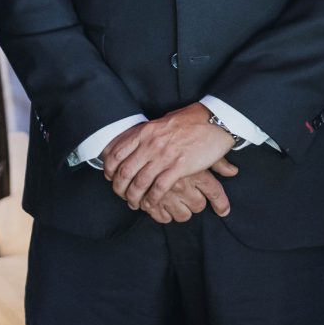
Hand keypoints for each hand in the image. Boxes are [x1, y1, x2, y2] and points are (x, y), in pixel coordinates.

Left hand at [102, 106, 238, 220]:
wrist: (214, 120)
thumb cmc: (189, 121)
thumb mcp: (161, 123)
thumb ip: (147, 135)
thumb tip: (135, 142)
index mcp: (144, 132)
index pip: (116, 154)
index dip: (110, 170)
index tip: (110, 178)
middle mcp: (150, 144)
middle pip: (125, 171)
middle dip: (120, 188)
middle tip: (121, 195)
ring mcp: (164, 156)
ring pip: (140, 183)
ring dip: (134, 197)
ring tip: (134, 203)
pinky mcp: (179, 167)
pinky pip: (159, 188)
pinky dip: (152, 199)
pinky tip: (150, 204)